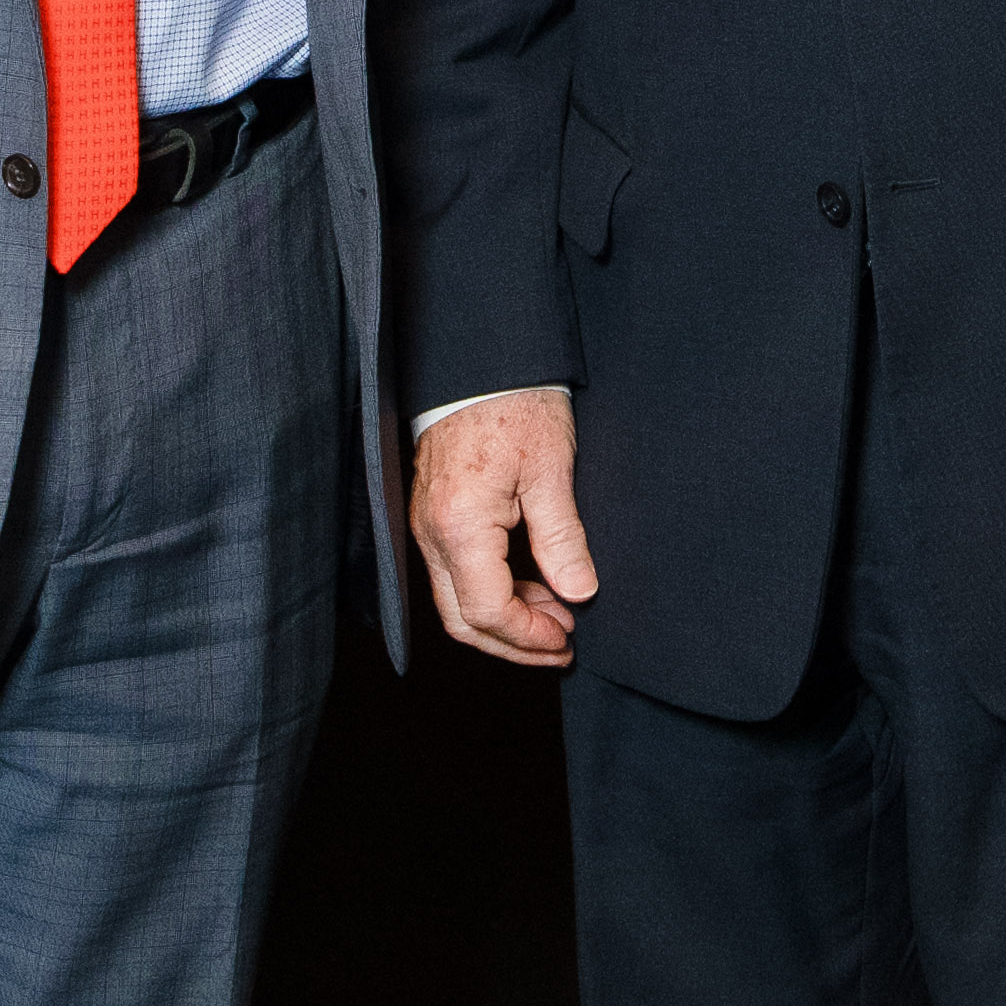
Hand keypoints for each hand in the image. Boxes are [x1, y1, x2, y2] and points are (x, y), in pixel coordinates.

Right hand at [413, 388, 595, 668]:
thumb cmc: (514, 403)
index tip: (567, 639)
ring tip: (557, 615)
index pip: (488, 612)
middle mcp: (431, 534)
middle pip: (462, 620)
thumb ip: (563, 539)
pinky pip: (454, 575)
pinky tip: (532, 586)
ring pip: (455, 602)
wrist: (479, 359)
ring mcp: (426, 526)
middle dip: (513, 643)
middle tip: (562, 646)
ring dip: (505, 620)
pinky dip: (492, 592)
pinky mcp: (432, 517)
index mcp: (460, 526)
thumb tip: (579, 593)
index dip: (528, 637)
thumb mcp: (552, 471)